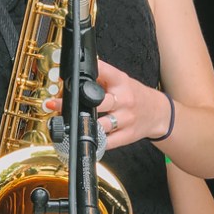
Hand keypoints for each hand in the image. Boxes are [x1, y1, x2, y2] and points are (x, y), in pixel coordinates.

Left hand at [46, 58, 165, 147]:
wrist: (158, 113)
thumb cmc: (134, 95)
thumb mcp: (120, 81)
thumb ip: (99, 78)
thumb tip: (70, 78)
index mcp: (121, 81)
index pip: (102, 72)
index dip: (83, 74)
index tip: (65, 77)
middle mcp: (124, 99)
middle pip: (97, 101)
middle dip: (74, 103)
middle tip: (55, 104)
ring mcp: (126, 119)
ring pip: (101, 124)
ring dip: (81, 125)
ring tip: (66, 124)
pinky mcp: (127, 136)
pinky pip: (107, 142)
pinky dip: (94, 141)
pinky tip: (82, 138)